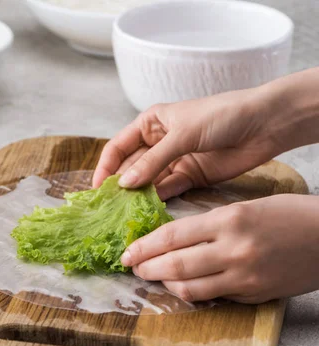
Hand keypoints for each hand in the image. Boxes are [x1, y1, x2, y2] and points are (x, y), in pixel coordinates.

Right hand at [93, 89, 281, 199]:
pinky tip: (148, 209)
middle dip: (121, 185)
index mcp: (151, 123)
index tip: (97, 189)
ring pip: (149, 181)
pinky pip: (169, 189)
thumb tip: (124, 184)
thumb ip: (153, 161)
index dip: (105, 167)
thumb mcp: (182, 134)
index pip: (118, 147)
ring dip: (139, 195)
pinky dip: (159, 199)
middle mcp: (158, 142)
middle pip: (132, 167)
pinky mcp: (191, 176)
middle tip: (109, 207)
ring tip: (125, 213)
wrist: (265, 123)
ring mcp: (174, 160)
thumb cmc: (222, 115)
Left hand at [121, 195, 318, 302]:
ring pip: (189, 289)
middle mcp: (234, 250)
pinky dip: (192, 293)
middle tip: (133, 267)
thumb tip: (172, 239)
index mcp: (229, 220)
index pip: (172, 236)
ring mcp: (244, 277)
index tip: (128, 251)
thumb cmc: (287, 214)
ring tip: (155, 277)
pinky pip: (213, 298)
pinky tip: (184, 286)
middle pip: (175, 266)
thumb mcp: (244, 207)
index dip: (143, 246)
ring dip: (165, 284)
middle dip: (146, 268)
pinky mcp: (254, 296)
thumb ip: (208, 224)